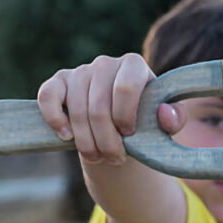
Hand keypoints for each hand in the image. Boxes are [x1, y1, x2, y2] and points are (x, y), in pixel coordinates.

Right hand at [37, 53, 185, 164]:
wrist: (118, 124)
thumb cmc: (144, 121)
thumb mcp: (164, 123)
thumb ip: (174, 119)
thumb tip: (163, 113)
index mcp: (134, 65)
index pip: (126, 87)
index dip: (126, 117)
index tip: (130, 135)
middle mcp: (105, 63)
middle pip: (99, 107)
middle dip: (106, 141)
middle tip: (115, 159)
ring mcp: (80, 71)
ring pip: (77, 111)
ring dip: (86, 142)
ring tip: (98, 157)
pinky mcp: (58, 82)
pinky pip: (48, 96)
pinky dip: (55, 119)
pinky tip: (66, 137)